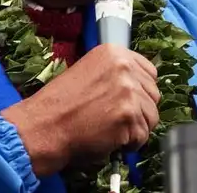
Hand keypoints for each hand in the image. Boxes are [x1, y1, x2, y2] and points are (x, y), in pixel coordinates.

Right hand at [0, 44, 159, 175]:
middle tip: (118, 120)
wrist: (43, 127)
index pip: (149, 72)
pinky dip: (130, 144)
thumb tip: (140, 85)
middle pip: (153, 94)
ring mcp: (129, 92)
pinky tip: (112, 140)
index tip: (129, 102)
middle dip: (140, 111)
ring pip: (152, 116)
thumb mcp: (89, 72)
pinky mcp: (129, 116)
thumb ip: (115, 73)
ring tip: (113, 130)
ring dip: (136, 128)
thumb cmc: (61, 105)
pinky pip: (143, 135)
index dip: (141, 91)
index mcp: (115, 53)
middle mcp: (125, 68)